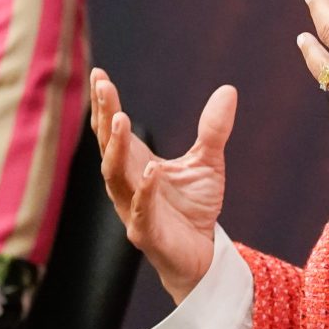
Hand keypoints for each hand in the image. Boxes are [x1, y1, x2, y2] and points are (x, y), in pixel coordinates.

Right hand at [89, 67, 236, 304]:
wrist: (203, 254)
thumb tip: (228, 89)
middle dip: (104, 116)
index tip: (99, 74)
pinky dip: (144, 190)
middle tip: (102, 86)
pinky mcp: (147, 233)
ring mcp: (133, 208)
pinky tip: (150, 170)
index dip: (105, 104)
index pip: (113, 130)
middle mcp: (127, 184)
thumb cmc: (195, 207)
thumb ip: (213, 129)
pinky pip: (140, 210)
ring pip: (115, 176)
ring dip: (116, 148)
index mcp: (135, 164)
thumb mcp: (207, 162)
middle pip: (108, 147)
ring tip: (119, 118)